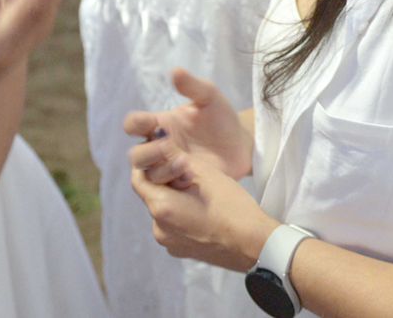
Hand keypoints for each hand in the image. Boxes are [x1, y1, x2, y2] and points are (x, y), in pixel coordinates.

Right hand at [124, 69, 252, 180]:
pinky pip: (167, 191)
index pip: (133, 124)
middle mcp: (159, 148)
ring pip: (149, 176)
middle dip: (149, 152)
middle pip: (136, 155)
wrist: (242, 146)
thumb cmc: (222, 118)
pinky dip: (175, 185)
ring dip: (163, 170)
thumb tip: (175, 71)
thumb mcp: (210, 98)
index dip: (135, 124)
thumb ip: (193, 86)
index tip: (152, 123)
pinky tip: (192, 178)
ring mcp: (169, 169)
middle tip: (170, 147)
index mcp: (160, 124)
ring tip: (185, 164)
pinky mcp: (181, 186)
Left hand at [131, 153, 278, 272]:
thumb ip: (175, 157)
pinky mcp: (182, 252)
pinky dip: (182, 216)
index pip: (138, 179)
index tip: (165, 156)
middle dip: (165, 182)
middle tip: (189, 173)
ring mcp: (170, 244)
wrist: (254, 245)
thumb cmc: (231, 205)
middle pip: (152, 196)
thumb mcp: (204, 173)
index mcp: (160, 208)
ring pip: (164, 211)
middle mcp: (158, 229)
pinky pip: (174, 228)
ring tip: (199, 192)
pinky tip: (204, 211)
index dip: (149, 164)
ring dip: (175, 199)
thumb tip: (158, 141)